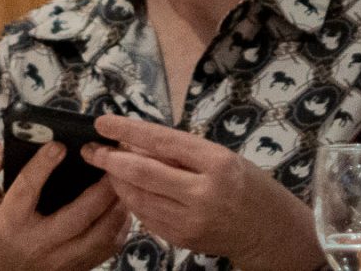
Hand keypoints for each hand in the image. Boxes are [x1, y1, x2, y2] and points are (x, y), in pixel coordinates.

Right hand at [0, 142, 131, 270]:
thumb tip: (0, 150)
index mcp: (10, 224)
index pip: (26, 191)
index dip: (42, 166)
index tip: (59, 145)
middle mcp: (38, 244)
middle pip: (77, 216)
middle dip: (100, 187)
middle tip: (113, 159)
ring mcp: (62, 260)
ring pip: (100, 233)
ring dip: (118, 204)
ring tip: (125, 177)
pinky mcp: (80, 267)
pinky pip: (109, 246)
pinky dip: (121, 222)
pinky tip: (124, 202)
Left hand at [85, 115, 321, 270]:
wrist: (268, 231)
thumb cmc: (250, 186)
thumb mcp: (225, 158)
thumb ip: (185, 153)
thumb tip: (139, 143)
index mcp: (217, 162)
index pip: (163, 141)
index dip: (129, 131)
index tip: (104, 122)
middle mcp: (202, 192)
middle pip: (143, 172)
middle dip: (111, 160)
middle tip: (91, 150)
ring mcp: (190, 219)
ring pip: (138, 197)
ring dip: (118, 181)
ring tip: (108, 168)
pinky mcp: (181, 239)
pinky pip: (146, 216)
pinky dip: (133, 200)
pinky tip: (128, 190)